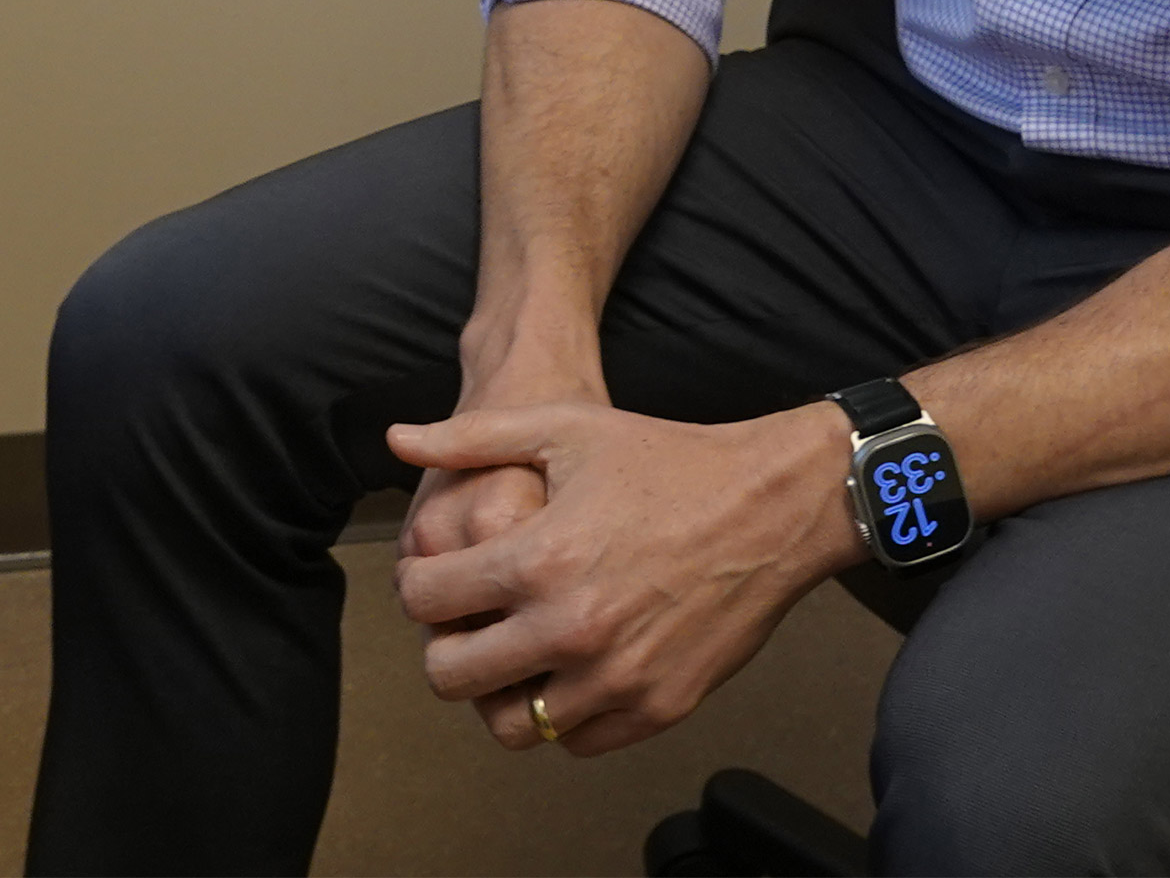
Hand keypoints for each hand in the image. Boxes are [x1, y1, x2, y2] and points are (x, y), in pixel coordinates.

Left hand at [386, 400, 860, 756]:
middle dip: (445, 647)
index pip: (425, 603)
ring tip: (517, 651)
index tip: (435, 578)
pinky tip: (570, 667)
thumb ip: (470, 438)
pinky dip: (562, 713)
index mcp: (538, 559)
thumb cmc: (667, 460)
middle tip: (467, 623)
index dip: (416, 587)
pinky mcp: (658, 708)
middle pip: (452, 677)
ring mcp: (616, 678)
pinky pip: (577, 741)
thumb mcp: (564, 428)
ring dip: (501, 692)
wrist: (770, 505)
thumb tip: (398, 440)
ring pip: (512, 726)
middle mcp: (570, 629)